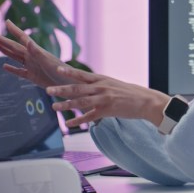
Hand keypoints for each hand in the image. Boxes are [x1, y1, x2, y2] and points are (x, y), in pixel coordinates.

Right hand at [0, 20, 70, 87]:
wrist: (69, 84)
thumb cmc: (61, 72)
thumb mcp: (48, 61)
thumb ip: (37, 52)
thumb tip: (28, 41)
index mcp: (35, 51)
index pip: (22, 38)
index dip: (14, 29)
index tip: (6, 21)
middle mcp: (32, 57)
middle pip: (14, 47)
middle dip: (4, 40)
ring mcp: (32, 67)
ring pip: (15, 57)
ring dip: (6, 51)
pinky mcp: (32, 77)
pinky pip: (19, 72)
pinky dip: (11, 69)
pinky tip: (4, 66)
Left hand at [47, 65, 170, 127]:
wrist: (145, 101)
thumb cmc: (130, 93)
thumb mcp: (113, 84)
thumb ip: (99, 84)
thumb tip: (87, 85)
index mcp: (102, 79)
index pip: (82, 74)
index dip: (69, 72)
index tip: (57, 69)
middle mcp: (101, 87)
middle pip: (77, 88)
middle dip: (61, 89)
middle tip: (48, 90)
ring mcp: (104, 99)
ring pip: (81, 102)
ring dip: (66, 105)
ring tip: (54, 107)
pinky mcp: (107, 110)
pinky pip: (89, 116)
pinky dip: (78, 120)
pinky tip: (69, 123)